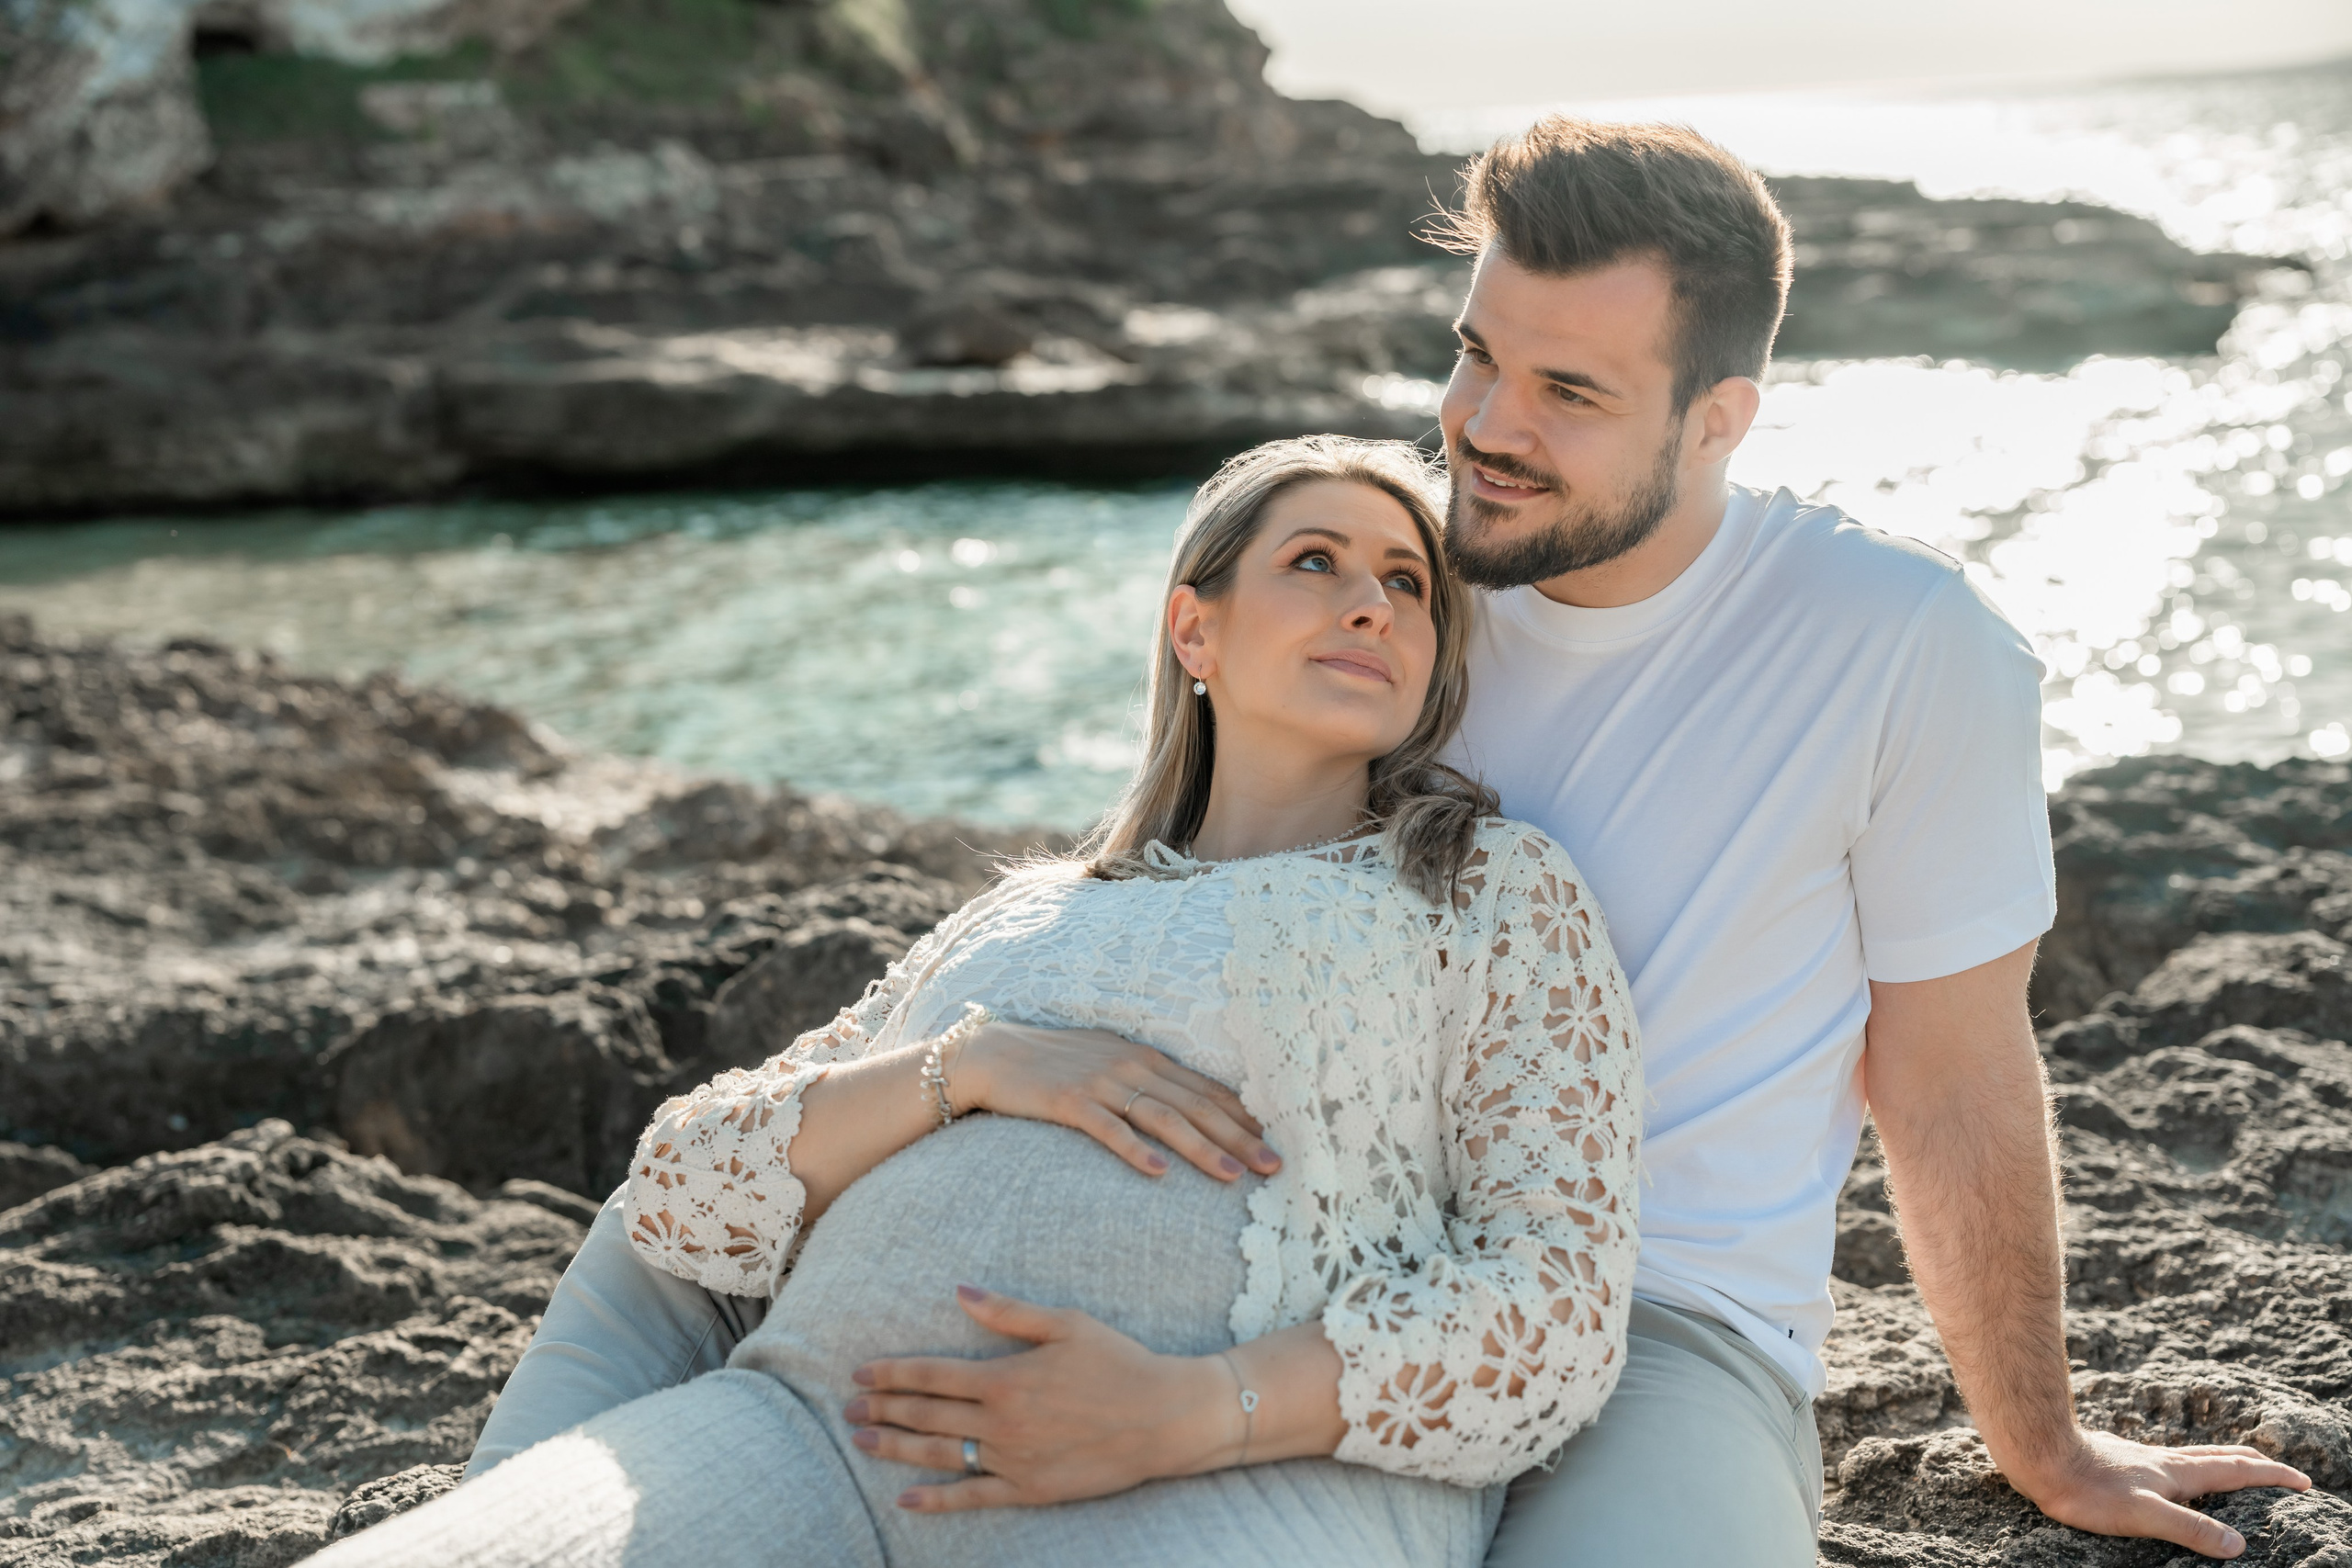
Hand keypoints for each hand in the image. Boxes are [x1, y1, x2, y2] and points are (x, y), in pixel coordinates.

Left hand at [843, 1285, 1233, 1511]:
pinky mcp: (1029, 1489)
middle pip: (926, 1414)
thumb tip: (959, 1292)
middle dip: (882, 1408)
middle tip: (848, 1406)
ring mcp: (1012, 1460)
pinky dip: (936, 1499)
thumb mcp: (1066, 1323)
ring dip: (896, 1446)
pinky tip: (906, 1498)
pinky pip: (972, 1497)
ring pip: (939, 1453)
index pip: (932, 1375)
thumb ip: (1008, 1312)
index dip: (892, 1373)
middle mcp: (1001, 1422)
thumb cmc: (1119, 1362)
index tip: (860, 1372)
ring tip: (862, 1439)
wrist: (1164, 1417)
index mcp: (1006, 1377)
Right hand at [952, 1021, 1280, 1182]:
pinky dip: (1136, 1150)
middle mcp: (1132, 1067)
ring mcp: (1102, 1083)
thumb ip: (1149, 1085)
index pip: (1207, 1091)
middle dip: (1241, 1137)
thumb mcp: (1110, 1065)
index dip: (1245, 1117)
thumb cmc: (1056, 1065)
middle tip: (1275, 1166)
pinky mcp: (1069, 1101)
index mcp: (1147, 1059)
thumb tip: (1190, 1114)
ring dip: (1203, 1147)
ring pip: (1165, 1118)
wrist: (993, 1053)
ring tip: (1233, 1175)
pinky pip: (1109, 1129)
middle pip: (1197, 1106)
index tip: (1278, 1142)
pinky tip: (1159, 1173)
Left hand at [2012, 1427, 2310, 1558]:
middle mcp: (2163, 1462)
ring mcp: (2140, 1460)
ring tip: (2233, 1467)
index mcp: (2177, 1474)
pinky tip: (2167, 1472)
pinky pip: (2166, 1461)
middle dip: (2253, 1464)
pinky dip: (2186, 1465)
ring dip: (2221, 1461)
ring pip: (2192, 1456)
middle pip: (2218, 1457)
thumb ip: (2189, 1529)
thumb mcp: (2144, 1515)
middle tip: (2278, 1469)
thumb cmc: (2088, 1490)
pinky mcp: (2118, 1461)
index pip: (2235, 1471)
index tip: (2302, 1481)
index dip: (2270, 1476)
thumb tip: (2238, 1545)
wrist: (2040, 1455)